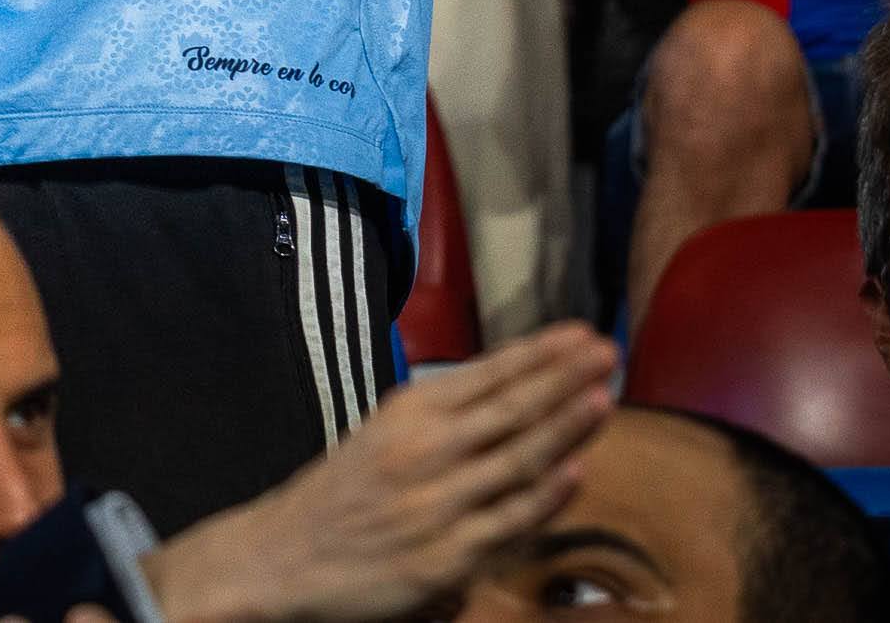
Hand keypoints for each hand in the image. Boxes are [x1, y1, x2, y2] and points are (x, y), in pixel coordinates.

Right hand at [144, 325, 614, 622]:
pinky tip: (577, 472)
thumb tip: (508, 398)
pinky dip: (544, 497)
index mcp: (406, 414)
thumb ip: (440, 421)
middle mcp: (422, 451)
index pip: (486, 376)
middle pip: (508, 409)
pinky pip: (505, 521)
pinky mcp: (444, 556)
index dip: (538, 354)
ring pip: (515, 459)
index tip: (580, 333)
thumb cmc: (341, 496)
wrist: (282, 557)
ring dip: (564, 426)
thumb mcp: (382, 437)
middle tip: (607, 350)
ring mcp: (436, 503)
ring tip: (604, 397)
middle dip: (563, 378)